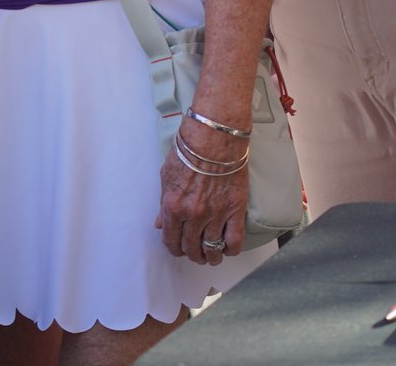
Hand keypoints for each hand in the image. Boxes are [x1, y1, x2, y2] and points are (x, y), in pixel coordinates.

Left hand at [156, 117, 248, 266]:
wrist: (214, 139)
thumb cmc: (188, 152)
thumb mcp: (166, 177)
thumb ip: (163, 204)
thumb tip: (160, 224)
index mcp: (173, 206)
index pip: (171, 240)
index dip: (175, 249)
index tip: (179, 249)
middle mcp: (193, 214)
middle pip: (191, 248)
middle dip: (192, 255)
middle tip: (196, 254)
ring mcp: (215, 214)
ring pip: (213, 249)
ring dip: (211, 257)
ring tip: (212, 256)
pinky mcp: (236, 210)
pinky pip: (235, 241)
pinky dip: (231, 250)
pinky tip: (228, 248)